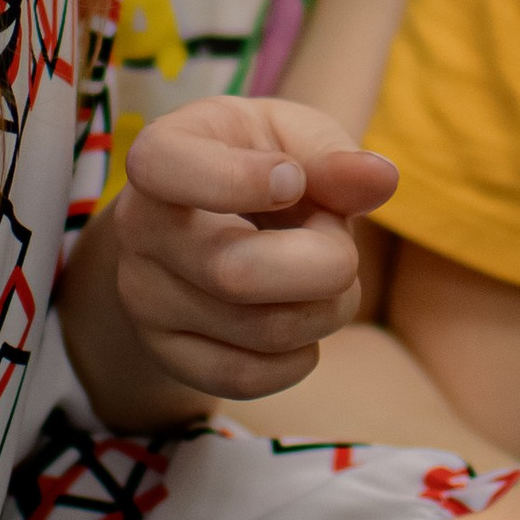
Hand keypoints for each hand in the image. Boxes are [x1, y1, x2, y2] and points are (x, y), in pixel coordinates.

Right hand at [105, 98, 397, 403]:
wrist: (202, 222)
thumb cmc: (258, 163)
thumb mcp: (293, 140)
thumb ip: (333, 157)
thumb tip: (381, 179)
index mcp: (160, 155)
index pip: (164, 169)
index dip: (236, 179)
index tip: (291, 179)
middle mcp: (138, 229)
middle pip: (236, 273)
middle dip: (325, 263)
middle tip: (338, 241)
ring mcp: (145, 298)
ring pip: (260, 331)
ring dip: (326, 309)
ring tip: (323, 277)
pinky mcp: (167, 354)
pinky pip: (246, 379)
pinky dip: (300, 357)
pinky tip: (304, 319)